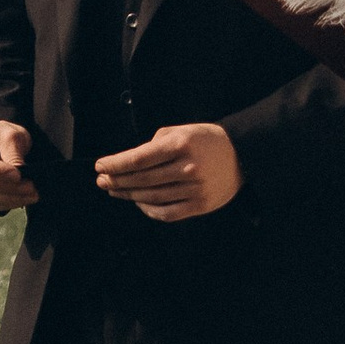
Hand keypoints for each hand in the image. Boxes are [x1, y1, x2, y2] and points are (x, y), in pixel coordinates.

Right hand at [0, 120, 38, 214]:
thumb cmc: (2, 135)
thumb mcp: (10, 134)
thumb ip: (12, 152)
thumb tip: (17, 176)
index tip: (18, 174)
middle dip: (6, 186)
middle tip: (31, 187)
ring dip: (9, 198)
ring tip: (32, 194)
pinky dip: (5, 204)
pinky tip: (22, 200)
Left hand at [93, 121, 242, 220]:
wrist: (243, 155)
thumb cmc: (207, 140)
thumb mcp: (182, 130)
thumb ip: (155, 143)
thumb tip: (131, 161)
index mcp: (181, 145)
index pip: (139, 158)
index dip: (116, 164)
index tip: (101, 166)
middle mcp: (187, 167)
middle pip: (142, 179)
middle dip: (117, 180)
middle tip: (102, 180)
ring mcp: (195, 189)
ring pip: (152, 197)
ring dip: (129, 195)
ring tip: (115, 190)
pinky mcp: (200, 205)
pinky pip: (167, 213)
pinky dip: (149, 210)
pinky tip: (138, 203)